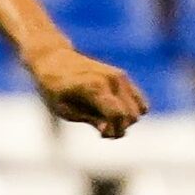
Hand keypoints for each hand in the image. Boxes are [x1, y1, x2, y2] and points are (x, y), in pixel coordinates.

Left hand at [29, 43, 147, 138]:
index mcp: (95, 88)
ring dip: (126, 120)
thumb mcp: (65, 109)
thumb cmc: (55, 89)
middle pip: (132, 116)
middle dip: (120, 128)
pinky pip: (140, 101)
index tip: (100, 134)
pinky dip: (130, 111)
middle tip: (101, 130)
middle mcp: (112, 80)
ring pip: (140, 110)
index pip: (119, 115)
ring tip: (106, 121)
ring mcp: (120, 77)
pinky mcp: (123, 77)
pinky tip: (112, 112)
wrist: (54, 60)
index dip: (114, 131)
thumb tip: (108, 131)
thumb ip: (89, 119)